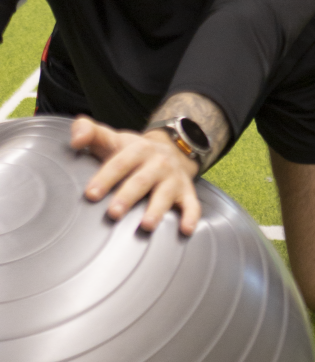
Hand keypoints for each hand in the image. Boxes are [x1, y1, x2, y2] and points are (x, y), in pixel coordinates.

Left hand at [74, 118, 201, 234]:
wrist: (173, 149)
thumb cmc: (132, 152)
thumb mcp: (112, 138)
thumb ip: (87, 131)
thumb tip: (75, 141)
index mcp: (137, 150)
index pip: (120, 163)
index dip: (105, 178)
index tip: (91, 194)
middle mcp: (157, 163)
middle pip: (141, 180)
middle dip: (128, 196)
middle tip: (113, 213)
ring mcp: (173, 179)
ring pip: (165, 194)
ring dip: (157, 209)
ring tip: (146, 225)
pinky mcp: (187, 192)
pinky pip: (192, 205)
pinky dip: (191, 217)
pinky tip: (185, 229)